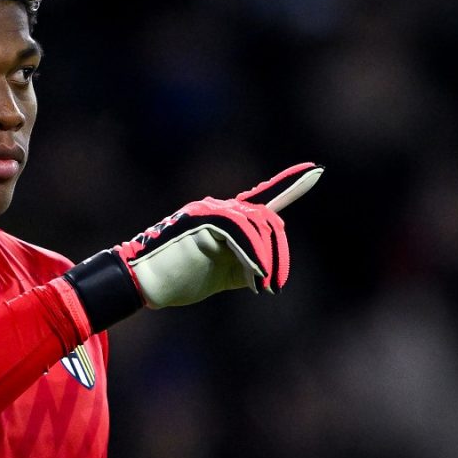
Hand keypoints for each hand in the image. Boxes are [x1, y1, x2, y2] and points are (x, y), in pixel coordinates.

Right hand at [63, 163, 323, 328]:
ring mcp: (211, 211)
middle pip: (268, 220)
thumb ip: (245, 264)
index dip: (290, 183)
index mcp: (224, 217)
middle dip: (279, 253)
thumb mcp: (221, 273)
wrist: (142, 281)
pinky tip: (255, 280)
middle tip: (273, 286)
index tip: (315, 170)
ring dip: (268, 260)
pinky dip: (254, 258)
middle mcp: (219, 208)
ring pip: (258, 227)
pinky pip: (242, 236)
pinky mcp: (204, 221)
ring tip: (264, 287)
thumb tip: (265, 268)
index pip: (264, 197)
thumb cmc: (177, 279)